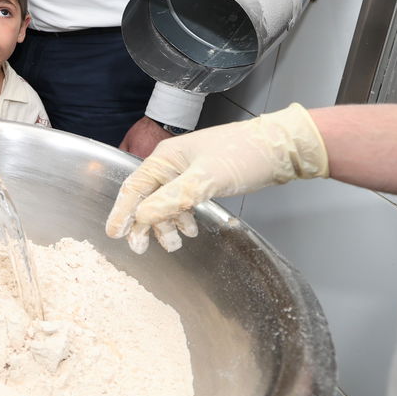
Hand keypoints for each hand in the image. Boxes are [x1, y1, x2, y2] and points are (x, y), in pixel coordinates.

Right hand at [105, 103, 328, 253]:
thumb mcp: (204, 180)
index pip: (134, 187)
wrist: (281, 147)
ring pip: (166, 202)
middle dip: (144, 223)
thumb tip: (141, 218)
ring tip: (175, 243)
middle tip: (142, 248)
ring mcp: (188, 171)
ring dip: (167, 223)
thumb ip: (171, 199)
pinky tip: (191, 228)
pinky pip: (183, 201)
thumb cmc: (243, 155)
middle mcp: (172, 164)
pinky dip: (183, 217)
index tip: (115, 235)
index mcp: (165, 158)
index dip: (123, 212)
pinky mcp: (205, 179)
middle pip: (148, 197)